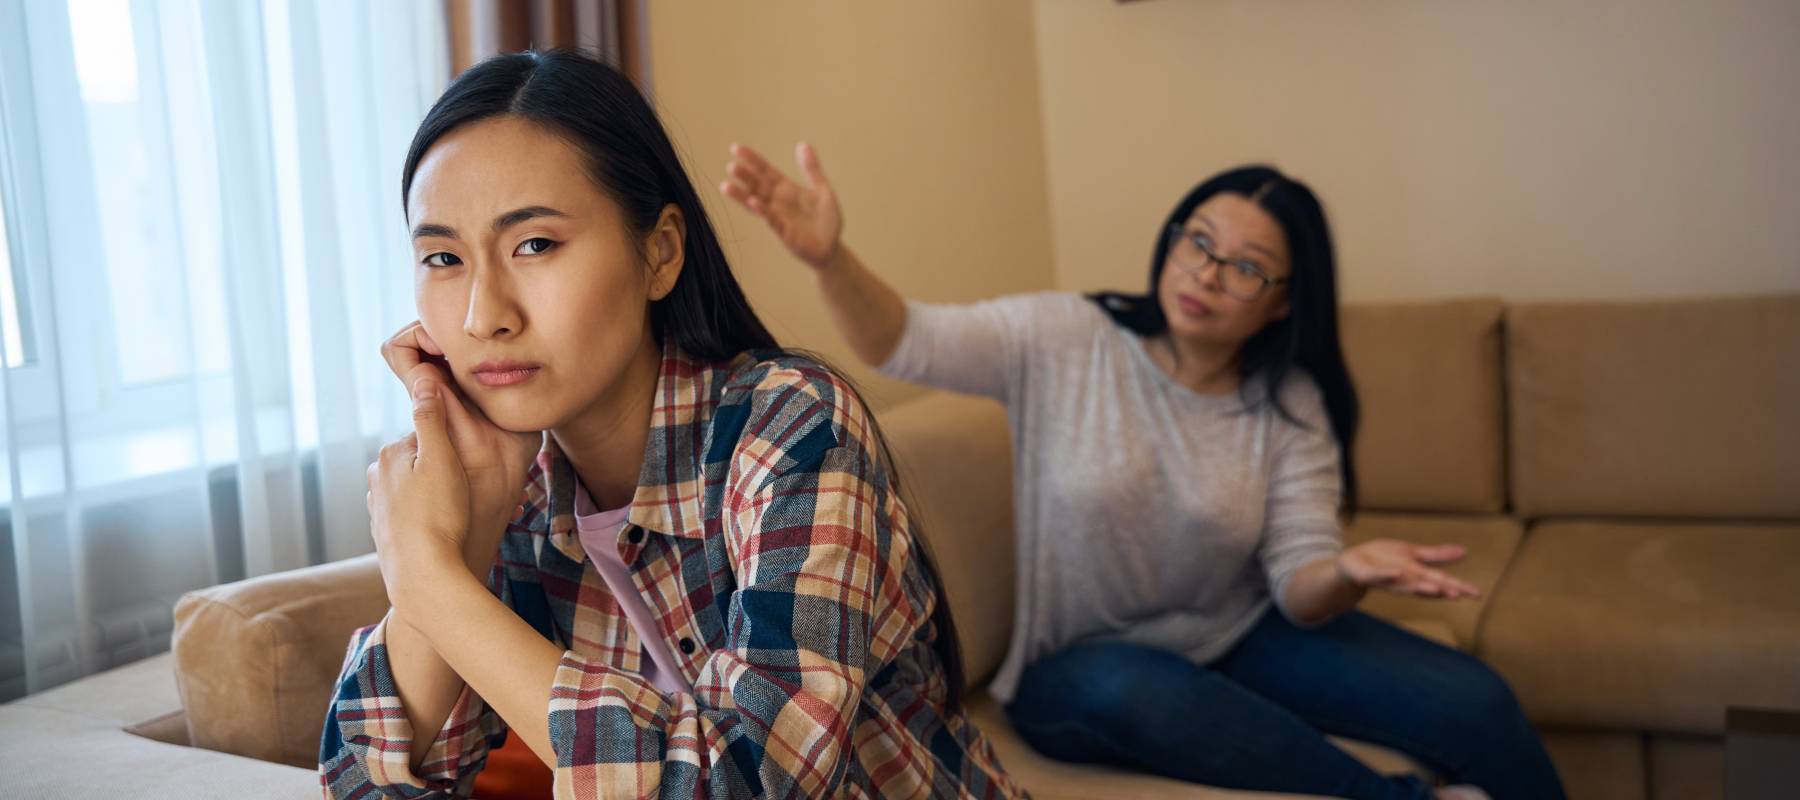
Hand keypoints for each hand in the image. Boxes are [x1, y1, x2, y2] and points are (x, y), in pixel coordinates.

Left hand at [366, 377, 471, 611]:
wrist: (422, 576)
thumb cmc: (439, 517)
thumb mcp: (443, 459)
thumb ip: (432, 418)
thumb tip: (423, 379)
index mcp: (390, 454)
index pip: (429, 435)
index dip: (457, 448)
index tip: (473, 466)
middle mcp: (377, 477)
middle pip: (422, 462)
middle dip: (448, 473)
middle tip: (473, 493)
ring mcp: (378, 507)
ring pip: (418, 490)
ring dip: (440, 497)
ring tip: (461, 516)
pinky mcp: (384, 533)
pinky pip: (413, 515)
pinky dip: (429, 519)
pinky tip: (445, 533)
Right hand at [719, 142, 842, 269]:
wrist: (832, 248)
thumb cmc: (826, 220)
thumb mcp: (822, 189)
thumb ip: (811, 168)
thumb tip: (802, 144)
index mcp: (785, 188)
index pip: (764, 170)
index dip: (751, 159)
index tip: (735, 148)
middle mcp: (777, 201)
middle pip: (757, 185)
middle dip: (744, 176)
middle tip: (731, 165)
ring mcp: (778, 216)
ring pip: (756, 203)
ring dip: (742, 195)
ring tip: (725, 185)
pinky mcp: (783, 232)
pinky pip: (770, 219)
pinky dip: (762, 210)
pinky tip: (753, 202)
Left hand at [1335, 539, 1481, 599]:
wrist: (1351, 565)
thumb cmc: (1383, 560)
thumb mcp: (1412, 555)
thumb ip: (1436, 556)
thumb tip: (1465, 552)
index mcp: (1416, 575)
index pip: (1441, 581)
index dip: (1458, 587)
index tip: (1476, 593)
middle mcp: (1404, 580)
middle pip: (1425, 586)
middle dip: (1442, 591)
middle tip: (1459, 595)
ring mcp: (1385, 579)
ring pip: (1404, 586)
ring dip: (1419, 588)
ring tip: (1436, 589)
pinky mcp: (1366, 576)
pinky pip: (1377, 576)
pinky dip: (1387, 575)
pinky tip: (1397, 572)